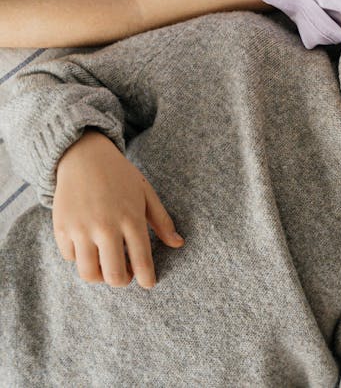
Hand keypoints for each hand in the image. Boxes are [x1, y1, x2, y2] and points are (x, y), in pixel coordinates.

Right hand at [52, 131, 183, 288]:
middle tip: (126, 276)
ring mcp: (81, 229)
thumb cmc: (121, 176)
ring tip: (108, 266)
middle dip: (123, 281)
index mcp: (131, 218)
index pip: (142, 260)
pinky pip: (71, 258)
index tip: (149, 284)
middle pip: (114, 275)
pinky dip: (81, 258)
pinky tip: (90, 247)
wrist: (84, 157)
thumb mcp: (146, 194)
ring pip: (89, 273)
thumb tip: (178, 244)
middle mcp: (105, 227)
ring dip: (100, 276)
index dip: (147, 277)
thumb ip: (162, 221)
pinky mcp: (62, 229)